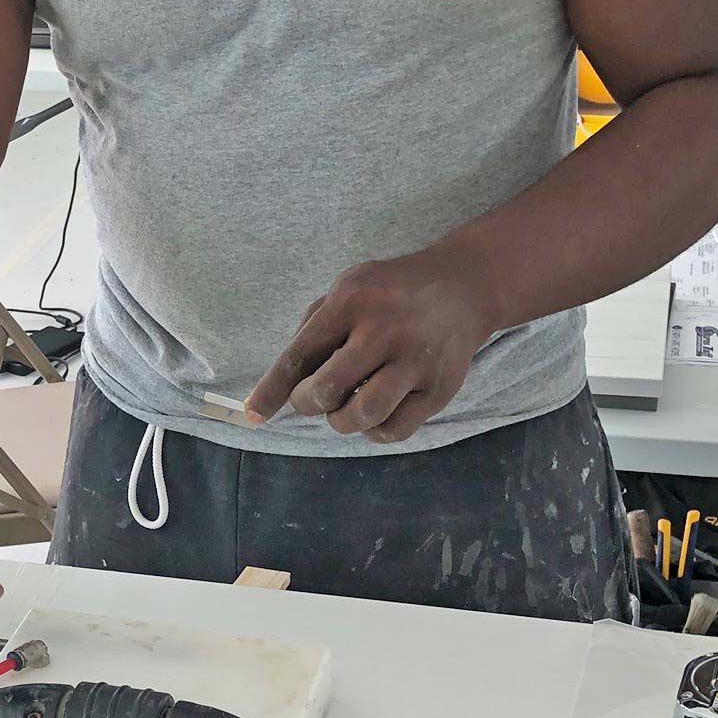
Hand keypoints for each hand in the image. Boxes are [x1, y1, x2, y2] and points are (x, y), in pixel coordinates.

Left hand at [243, 247, 496, 443]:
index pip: (299, 355)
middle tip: (312, 399)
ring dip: (341, 421)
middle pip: (327, 390)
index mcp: (352, 301)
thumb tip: (283, 381)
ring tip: (345, 407)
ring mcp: (415, 360)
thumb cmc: (390, 292)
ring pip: (362, 415)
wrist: (465, 286)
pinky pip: (394, 430)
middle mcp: (384, 330)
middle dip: (307, 403)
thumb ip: (314, 327)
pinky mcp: (439, 388)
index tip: (253, 414)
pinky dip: (374, 431)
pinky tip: (375, 412)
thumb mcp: (348, 287)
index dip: (271, 390)